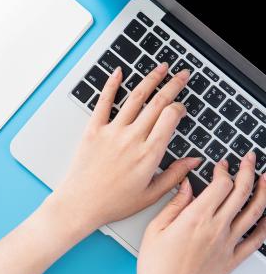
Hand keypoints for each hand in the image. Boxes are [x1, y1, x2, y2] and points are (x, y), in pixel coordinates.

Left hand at [50, 63, 200, 234]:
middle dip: (173, 85)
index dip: (180, 107)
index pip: (171, 117)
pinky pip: (103, 103)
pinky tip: (118, 72)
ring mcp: (112, 132)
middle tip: (182, 74)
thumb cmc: (113, 203)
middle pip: (157, 103)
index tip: (181, 108)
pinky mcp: (93, 131)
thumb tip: (194, 161)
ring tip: (161, 68)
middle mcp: (132, 138)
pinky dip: (111, 85)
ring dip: (150, 79)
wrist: (79, 204)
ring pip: (135, 98)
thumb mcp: (151, 194)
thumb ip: (175, 175)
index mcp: (149, 153)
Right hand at [134, 154, 265, 273]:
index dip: (224, 170)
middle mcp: (216, 229)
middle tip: (249, 160)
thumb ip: (174, 204)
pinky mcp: (233, 259)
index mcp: (195, 218)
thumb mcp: (155, 229)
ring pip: (254, 212)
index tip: (221, 164)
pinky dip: (265, 225)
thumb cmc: (155, 266)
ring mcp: (228, 244)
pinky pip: (256, 240)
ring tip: (265, 178)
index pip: (220, 185)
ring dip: (263, 192)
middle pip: (240, 192)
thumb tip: (187, 186)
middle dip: (247, 171)